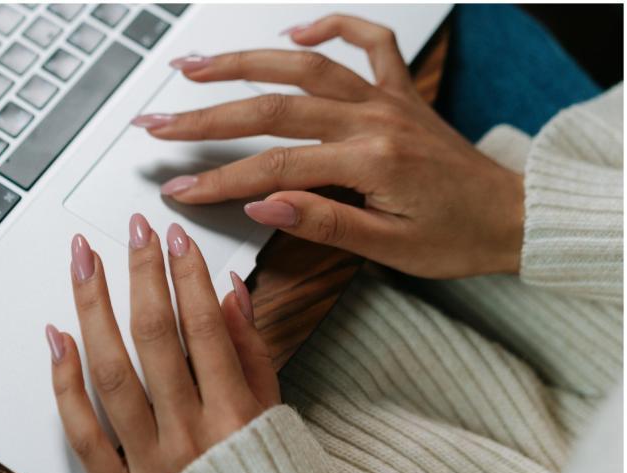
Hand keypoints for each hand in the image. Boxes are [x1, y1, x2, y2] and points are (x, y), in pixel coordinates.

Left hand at [45, 215, 279, 472]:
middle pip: (154, 338)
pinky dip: (64, 382)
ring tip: (84, 262)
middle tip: (133, 231)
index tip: (174, 238)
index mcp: (237, 417)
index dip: (187, 275)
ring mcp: (148, 464)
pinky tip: (57, 337)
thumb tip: (231, 293)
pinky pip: (81, 432)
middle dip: (142, 273)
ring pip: (110, 373)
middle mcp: (189, 437)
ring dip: (93, 309)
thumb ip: (252, 354)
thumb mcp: (274, 417)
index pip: (204, 327)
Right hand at [132, 14, 524, 278]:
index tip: (177, 187)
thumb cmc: (457, 237)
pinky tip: (297, 27)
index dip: (218, 179)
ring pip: (304, 66)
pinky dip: (332, 26)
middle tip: (159, 120)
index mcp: (370, 160)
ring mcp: (386, 98)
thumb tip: (262, 203)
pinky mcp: (399, 92)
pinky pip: (368, 42)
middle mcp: (374, 118)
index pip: (274, 167)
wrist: (513, 216)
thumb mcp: (388, 247)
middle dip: (207, 115)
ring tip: (195, 66)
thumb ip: (323, 220)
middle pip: (273, 108)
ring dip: (245, 63)